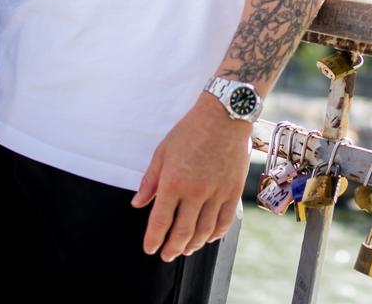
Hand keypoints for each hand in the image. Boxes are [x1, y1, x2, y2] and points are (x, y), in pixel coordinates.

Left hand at [131, 96, 253, 260]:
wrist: (223, 116)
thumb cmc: (190, 131)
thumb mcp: (162, 153)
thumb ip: (150, 181)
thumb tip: (138, 204)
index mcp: (173, 182)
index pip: (160, 222)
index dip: (153, 240)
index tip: (150, 248)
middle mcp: (195, 192)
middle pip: (182, 232)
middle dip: (172, 249)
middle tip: (166, 255)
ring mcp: (217, 193)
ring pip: (204, 231)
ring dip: (193, 245)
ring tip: (185, 249)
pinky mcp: (233, 191)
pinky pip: (224, 221)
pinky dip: (215, 234)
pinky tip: (208, 238)